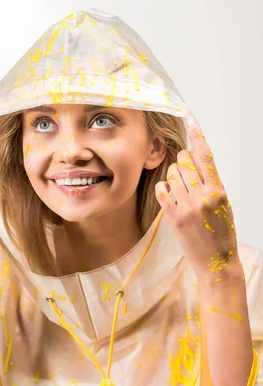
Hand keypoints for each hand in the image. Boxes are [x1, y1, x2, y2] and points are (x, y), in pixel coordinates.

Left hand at [155, 122, 241, 280]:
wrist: (216, 262)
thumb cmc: (222, 233)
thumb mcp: (224, 205)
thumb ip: (212, 185)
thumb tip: (198, 165)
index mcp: (219, 191)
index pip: (207, 158)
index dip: (198, 138)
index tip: (192, 124)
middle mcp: (204, 196)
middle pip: (185, 162)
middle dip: (182, 161)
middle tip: (184, 170)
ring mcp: (187, 206)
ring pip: (172, 174)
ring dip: (173, 175)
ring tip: (179, 186)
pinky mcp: (174, 217)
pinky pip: (162, 190)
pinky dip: (163, 188)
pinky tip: (168, 193)